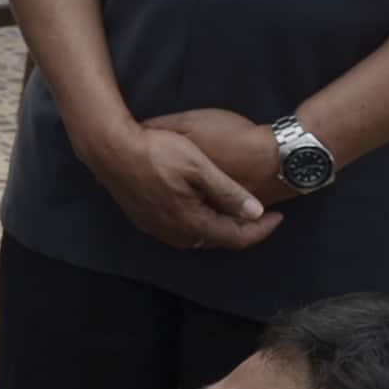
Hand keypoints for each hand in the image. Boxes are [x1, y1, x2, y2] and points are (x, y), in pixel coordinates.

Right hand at [85, 119, 283, 251]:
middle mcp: (174, 232)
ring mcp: (156, 227)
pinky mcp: (144, 219)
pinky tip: (201, 204)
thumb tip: (256, 212)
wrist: (110, 148)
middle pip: (217, 240)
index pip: (235, 237)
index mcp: (191, 221)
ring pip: (197, 236)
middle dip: (241, 228)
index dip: (261, 229)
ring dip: (218, 225)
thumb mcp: (198, 166)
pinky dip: (199, 221)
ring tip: (233, 208)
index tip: (278, 216)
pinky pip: (180, 229)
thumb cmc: (155, 151)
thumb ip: (228, 192)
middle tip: (259, 211)